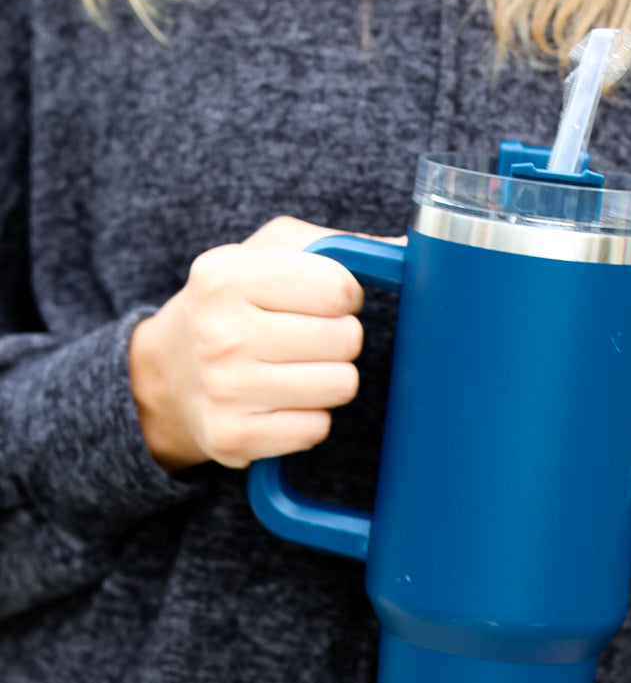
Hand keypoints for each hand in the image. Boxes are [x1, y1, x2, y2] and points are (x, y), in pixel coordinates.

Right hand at [129, 216, 366, 472]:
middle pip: (346, 339)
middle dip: (341, 339)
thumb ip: (338, 245)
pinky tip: (283, 403)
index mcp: (227, 276)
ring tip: (297, 370)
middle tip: (308, 340)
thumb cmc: (234, 305)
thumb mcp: (268, 254)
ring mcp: (225, 390)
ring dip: (332, 379)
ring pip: (341, 386)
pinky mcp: (233, 437)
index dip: (345, 296)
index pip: (338, 289)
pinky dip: (311, 417)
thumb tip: (409, 252)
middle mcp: (221, 333)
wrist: (168, 373)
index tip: (322, 302)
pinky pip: (317, 428)